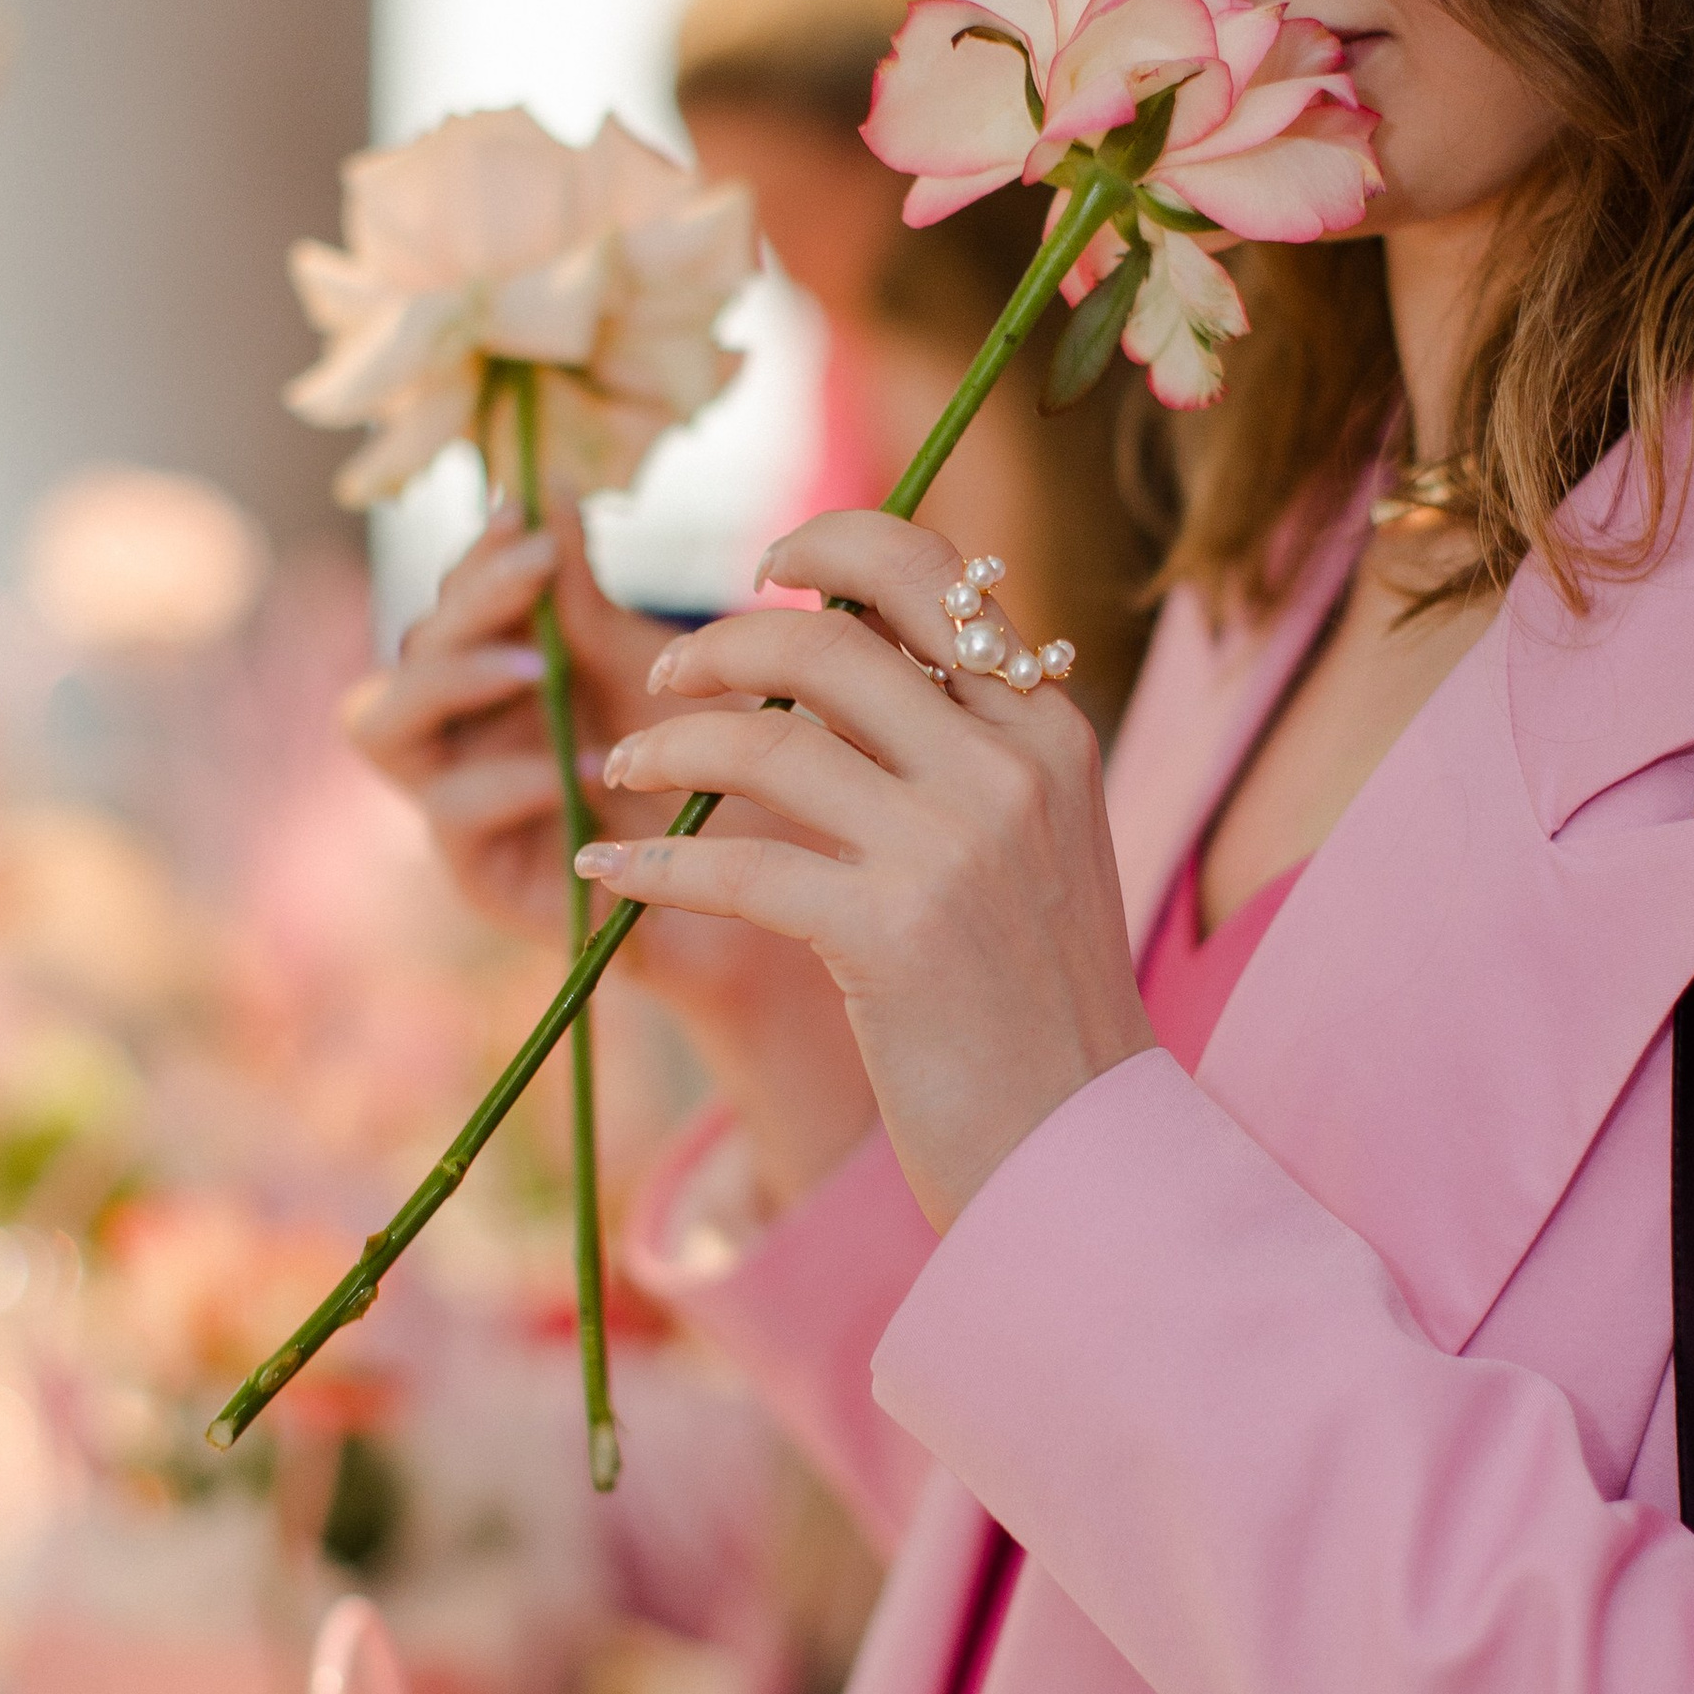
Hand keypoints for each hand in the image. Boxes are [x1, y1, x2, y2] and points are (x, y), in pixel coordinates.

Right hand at [346, 508, 874, 1198]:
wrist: (777, 895)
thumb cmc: (722, 772)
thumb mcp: (659, 670)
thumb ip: (589, 596)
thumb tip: (545, 485)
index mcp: (499, 674)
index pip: (448, 596)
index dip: (473, 551)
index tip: (525, 504)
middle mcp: (463, 731)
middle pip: (403, 646)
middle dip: (465, 598)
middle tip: (537, 569)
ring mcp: (460, 804)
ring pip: (378, 722)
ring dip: (452, 678)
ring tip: (538, 663)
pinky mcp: (482, 879)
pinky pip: (449, 820)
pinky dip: (508, 784)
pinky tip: (578, 770)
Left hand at [576, 511, 1152, 1229]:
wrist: (1084, 1149)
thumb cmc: (1037, 1001)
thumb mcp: (1038, 843)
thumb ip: (969, 744)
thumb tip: (849, 650)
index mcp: (1048, 729)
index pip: (933, 574)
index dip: (834, 544)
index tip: (766, 568)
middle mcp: (1008, 768)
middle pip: (828, 640)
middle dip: (720, 643)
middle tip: (662, 676)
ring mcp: (952, 848)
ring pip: (765, 742)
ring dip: (665, 748)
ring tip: (621, 771)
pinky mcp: (892, 936)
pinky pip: (735, 868)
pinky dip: (651, 868)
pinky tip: (609, 878)